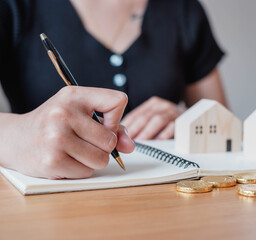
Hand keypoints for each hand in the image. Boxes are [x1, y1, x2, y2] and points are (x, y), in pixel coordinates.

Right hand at [0, 86, 133, 178]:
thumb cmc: (53, 124)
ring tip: (74, 151)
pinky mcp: (53, 161)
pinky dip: (80, 169)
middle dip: (103, 146)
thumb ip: (112, 126)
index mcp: (74, 95)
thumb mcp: (80, 113)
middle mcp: (64, 114)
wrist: (14, 139)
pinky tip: (65, 159)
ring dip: (92, 160)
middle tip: (84, 141)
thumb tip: (129, 146)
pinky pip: (86, 172)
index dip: (116, 119)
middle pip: (110, 140)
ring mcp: (57, 138)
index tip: (104, 124)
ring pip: (101, 159)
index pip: (118, 101)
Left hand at [121, 97, 180, 139]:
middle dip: (135, 129)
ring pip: (158, 120)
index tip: (119, 136)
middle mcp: (161, 106)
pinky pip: (172, 127)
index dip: (126, 126)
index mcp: (152, 104)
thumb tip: (122, 137)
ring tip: (140, 141)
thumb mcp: (152, 119)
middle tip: (127, 140)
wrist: (190, 118)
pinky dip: (164, 134)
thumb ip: (140, 125)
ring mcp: (172, 112)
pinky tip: (158, 141)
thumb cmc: (167, 121)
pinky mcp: (181, 121)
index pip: (135, 114)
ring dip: (148, 132)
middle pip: (145, 116)